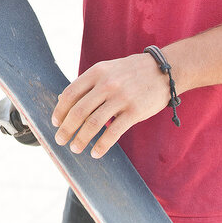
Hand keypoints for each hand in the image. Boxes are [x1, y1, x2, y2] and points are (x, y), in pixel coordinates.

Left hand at [51, 54, 170, 158]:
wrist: (165, 70)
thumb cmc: (132, 71)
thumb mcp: (107, 69)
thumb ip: (87, 83)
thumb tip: (61, 99)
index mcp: (97, 72)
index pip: (70, 94)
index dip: (60, 110)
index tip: (56, 123)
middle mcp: (107, 84)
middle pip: (78, 111)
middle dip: (66, 129)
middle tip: (60, 140)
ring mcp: (121, 98)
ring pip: (93, 124)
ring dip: (81, 139)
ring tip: (76, 148)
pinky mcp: (135, 112)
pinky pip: (113, 133)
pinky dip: (101, 146)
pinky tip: (95, 153)